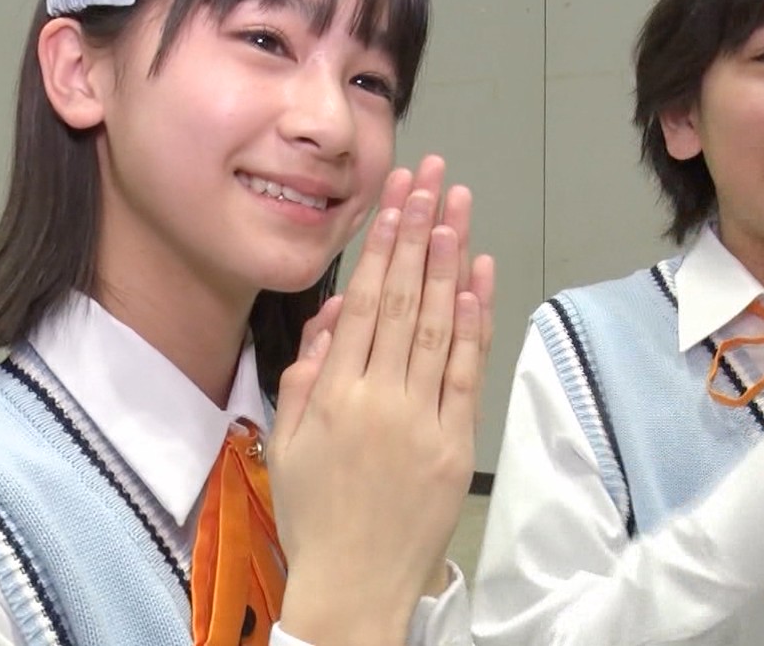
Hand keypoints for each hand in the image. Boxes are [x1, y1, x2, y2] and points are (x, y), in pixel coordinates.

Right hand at [270, 155, 494, 644]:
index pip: (364, 301)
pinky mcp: (455, 444)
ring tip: (457, 207)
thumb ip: (303, 377)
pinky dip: (475, 322)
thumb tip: (331, 319)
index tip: (395, 196)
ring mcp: (422, 420)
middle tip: (432, 178)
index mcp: (332, 395)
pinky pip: (466, 372)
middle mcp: (379, 398)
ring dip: (449, 261)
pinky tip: (478, 277)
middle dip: (418, 231)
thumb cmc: (313, 515)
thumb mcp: (285, 444)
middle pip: (404, 299)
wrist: (354, 586)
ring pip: (439, 325)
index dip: (382, 243)